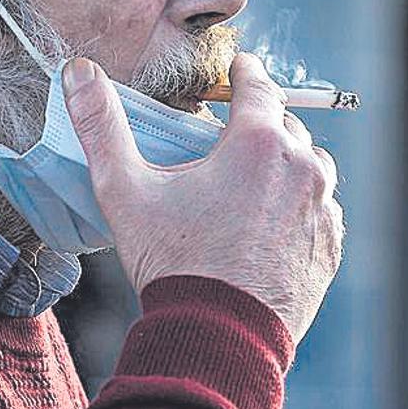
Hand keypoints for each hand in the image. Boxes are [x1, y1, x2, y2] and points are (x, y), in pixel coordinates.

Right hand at [63, 53, 343, 343]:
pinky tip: (271, 224)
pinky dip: (301, 207)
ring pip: (310, 165)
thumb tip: (78, 73)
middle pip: (284, 126)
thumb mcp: (126, 191)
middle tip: (231, 141)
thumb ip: (102, 126)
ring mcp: (322, 207)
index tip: (240, 69)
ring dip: (286, 165)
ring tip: (251, 185)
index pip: (259, 84)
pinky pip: (321, 209)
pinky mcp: (330, 244)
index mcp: (257, 141)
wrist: (218, 339)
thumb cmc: (173, 263)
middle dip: (260, 126)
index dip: (245, 73)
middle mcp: (302, 166)